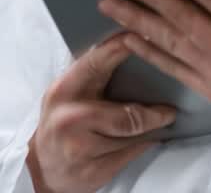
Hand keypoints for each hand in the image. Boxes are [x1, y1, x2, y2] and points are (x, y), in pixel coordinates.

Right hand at [27, 35, 176, 192]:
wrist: (41, 168)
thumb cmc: (60, 123)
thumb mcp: (66, 94)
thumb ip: (91, 75)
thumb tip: (131, 47)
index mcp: (64, 90)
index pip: (97, 63)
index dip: (123, 49)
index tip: (147, 38)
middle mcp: (70, 118)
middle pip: (126, 115)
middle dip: (153, 114)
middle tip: (169, 111)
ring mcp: (80, 147)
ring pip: (131, 137)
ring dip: (149, 131)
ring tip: (158, 124)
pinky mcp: (93, 171)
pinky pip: (130, 155)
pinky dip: (142, 146)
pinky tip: (146, 140)